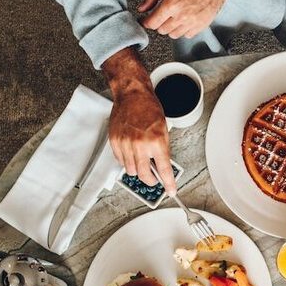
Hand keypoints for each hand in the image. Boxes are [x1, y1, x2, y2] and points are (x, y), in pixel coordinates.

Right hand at [102, 48, 176, 194]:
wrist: (132, 95)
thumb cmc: (149, 109)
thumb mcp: (164, 130)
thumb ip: (162, 150)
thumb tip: (162, 167)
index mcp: (156, 141)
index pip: (164, 170)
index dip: (169, 183)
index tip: (171, 190)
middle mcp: (140, 145)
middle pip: (144, 176)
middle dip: (151, 181)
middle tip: (155, 180)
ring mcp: (125, 144)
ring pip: (131, 171)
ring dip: (138, 171)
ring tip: (142, 162)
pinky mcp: (114, 142)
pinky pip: (120, 161)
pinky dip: (127, 162)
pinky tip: (132, 155)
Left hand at [139, 0, 251, 38]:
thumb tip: (142, 8)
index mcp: (171, 4)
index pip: (152, 23)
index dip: (146, 22)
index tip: (145, 20)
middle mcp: (182, 16)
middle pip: (162, 30)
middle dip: (158, 23)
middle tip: (160, 14)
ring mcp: (194, 22)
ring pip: (174, 34)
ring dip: (170, 27)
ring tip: (173, 16)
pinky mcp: (203, 24)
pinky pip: (188, 35)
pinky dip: (183, 29)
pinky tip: (184, 19)